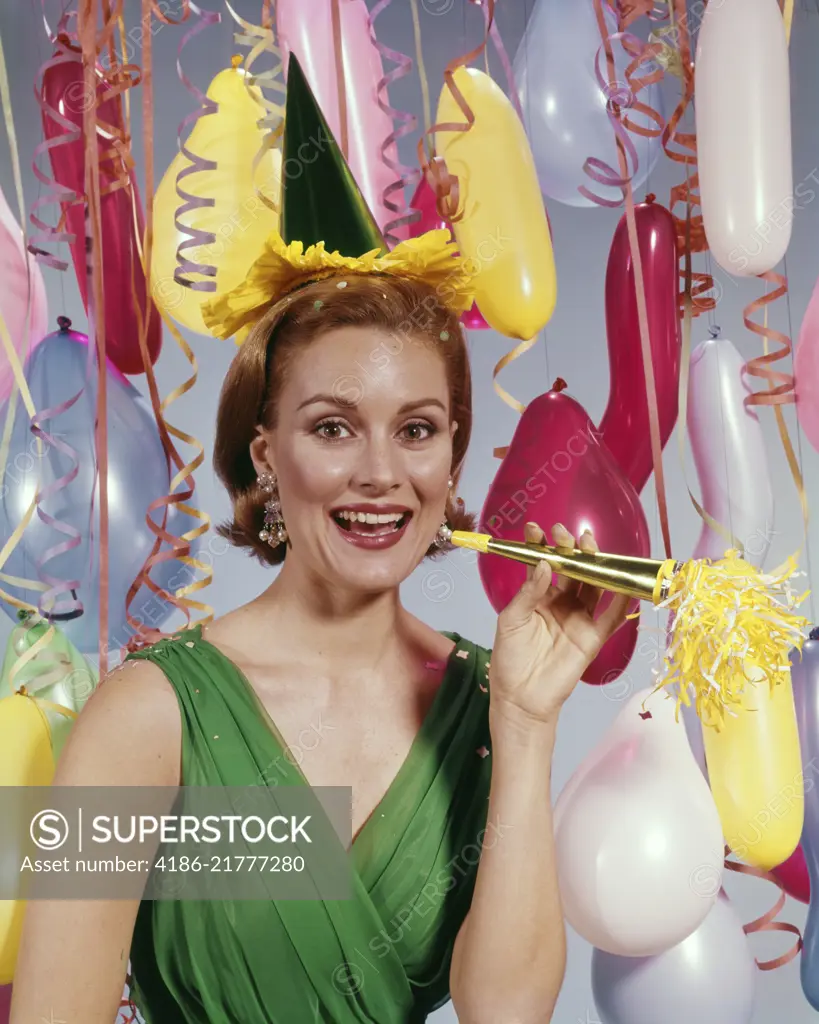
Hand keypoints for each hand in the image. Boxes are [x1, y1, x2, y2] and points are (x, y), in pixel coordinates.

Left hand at [489, 522, 630, 727]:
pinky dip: (622, 601)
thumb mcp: (512, 620)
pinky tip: (625, 583)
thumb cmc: (510, 658)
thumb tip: (543, 564)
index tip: (535, 528)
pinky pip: (611, 617)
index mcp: (538, 596)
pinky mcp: (593, 637)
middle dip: (570, 549)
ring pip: (592, 586)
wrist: (521, 698)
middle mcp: (561, 602)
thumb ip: (529, 592)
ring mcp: (579, 618)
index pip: (542, 564)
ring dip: (594, 565)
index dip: (540, 545)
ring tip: (590, 546)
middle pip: (572, 570)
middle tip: (565, 533)